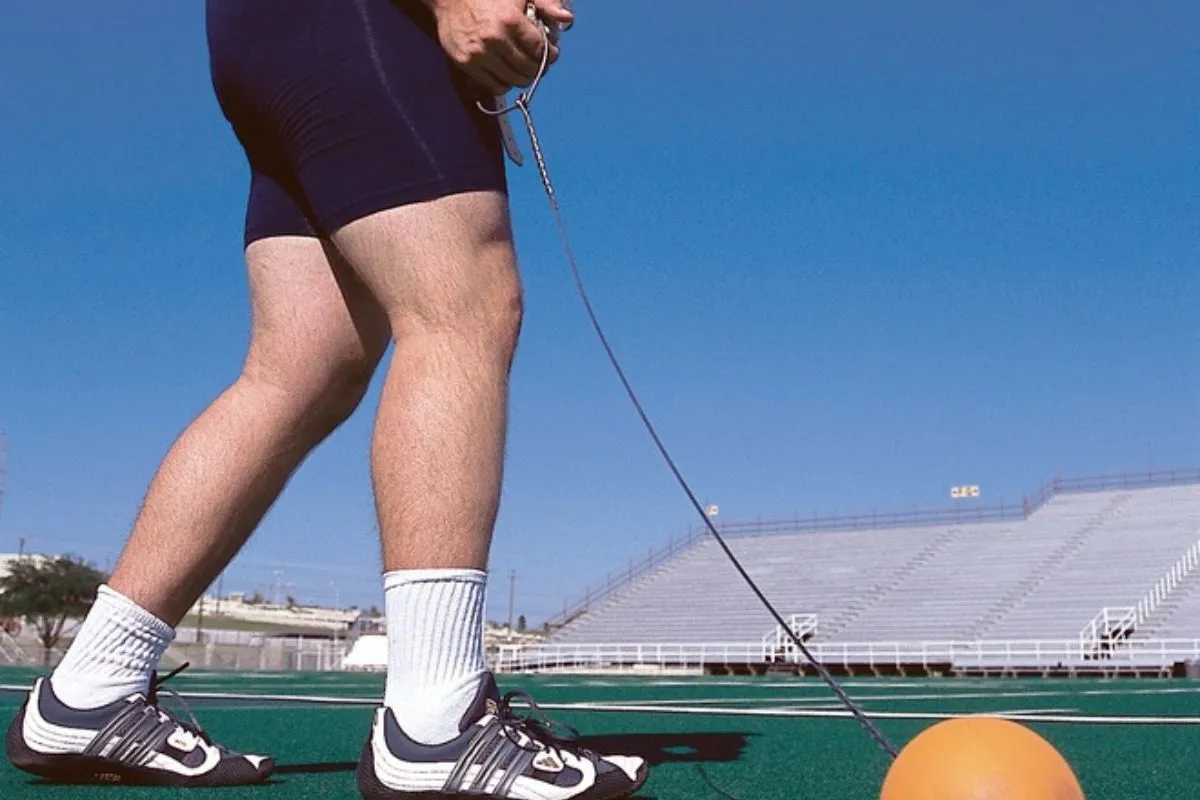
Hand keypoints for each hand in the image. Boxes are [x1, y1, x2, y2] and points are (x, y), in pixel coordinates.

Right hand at [426, 0, 574, 93]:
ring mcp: (479, 54)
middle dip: (538, 67)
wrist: (450, 0)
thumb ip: (546, 3)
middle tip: (538, 63)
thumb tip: (567, 19)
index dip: (549, 54)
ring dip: (523, 78)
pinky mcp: (466, 64)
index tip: (551, 53)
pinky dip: (505, 84)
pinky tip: (507, 73)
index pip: (539, 49)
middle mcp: (494, 40)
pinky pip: (494, 86)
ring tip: (524, 69)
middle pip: (528, 68)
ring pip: (513, 80)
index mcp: (510, 20)